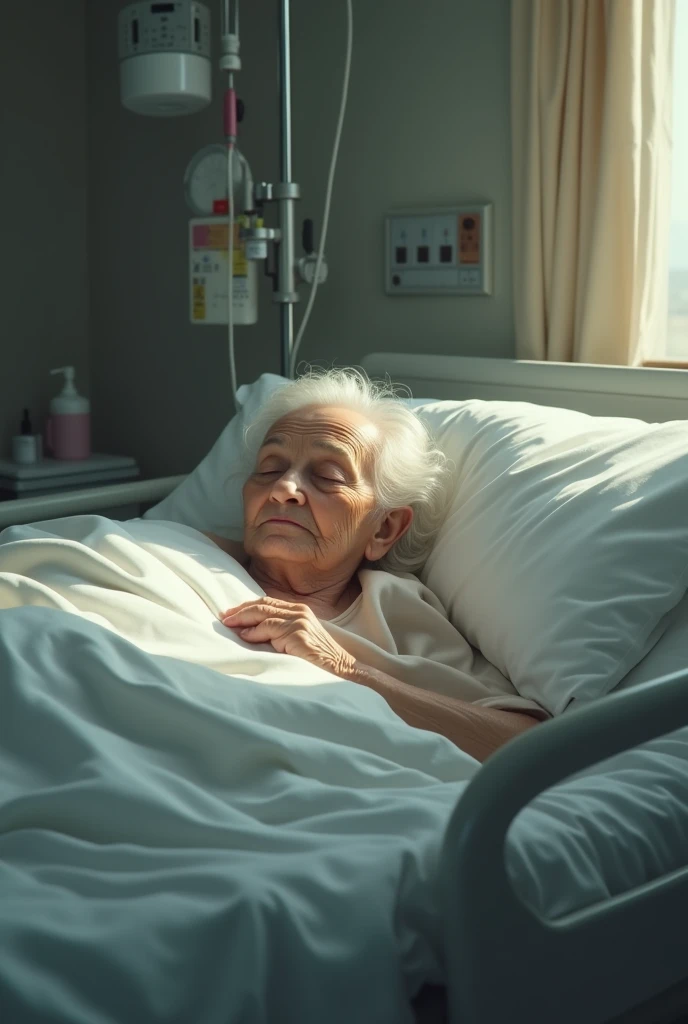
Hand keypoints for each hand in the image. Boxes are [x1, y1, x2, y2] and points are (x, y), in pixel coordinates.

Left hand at [220, 597, 356, 677]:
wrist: (342, 669)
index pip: (268, 602)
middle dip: (241, 610)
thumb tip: (250, 632)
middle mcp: (299, 612)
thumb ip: (280, 631)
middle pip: (263, 605)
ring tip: (229, 625)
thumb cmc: (318, 659)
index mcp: (300, 611)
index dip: (248, 606)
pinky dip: (254, 632)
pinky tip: (245, 637)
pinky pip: (270, 629)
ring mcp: (299, 622)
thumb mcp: (298, 639)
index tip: (231, 612)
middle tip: (224, 616)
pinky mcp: (298, 635)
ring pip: (264, 614)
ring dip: (243, 620)